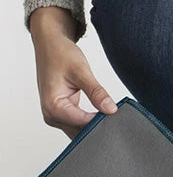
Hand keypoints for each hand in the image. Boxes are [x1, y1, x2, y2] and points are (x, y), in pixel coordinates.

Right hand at [29, 5, 117, 140]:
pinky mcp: (62, 114)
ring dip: (95, 125)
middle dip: (98, 126)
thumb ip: (96, 92)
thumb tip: (111, 109)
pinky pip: (78, 125)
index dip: (101, 121)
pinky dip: (90, 121)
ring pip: (80, 131)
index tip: (117, 116)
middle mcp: (51, 115)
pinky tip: (102, 115)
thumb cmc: (60, 54)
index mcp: (53, 106)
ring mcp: (56, 117)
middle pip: (80, 131)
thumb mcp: (81, 71)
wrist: (50, 45)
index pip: (82, 124)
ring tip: (109, 114)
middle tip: (117, 116)